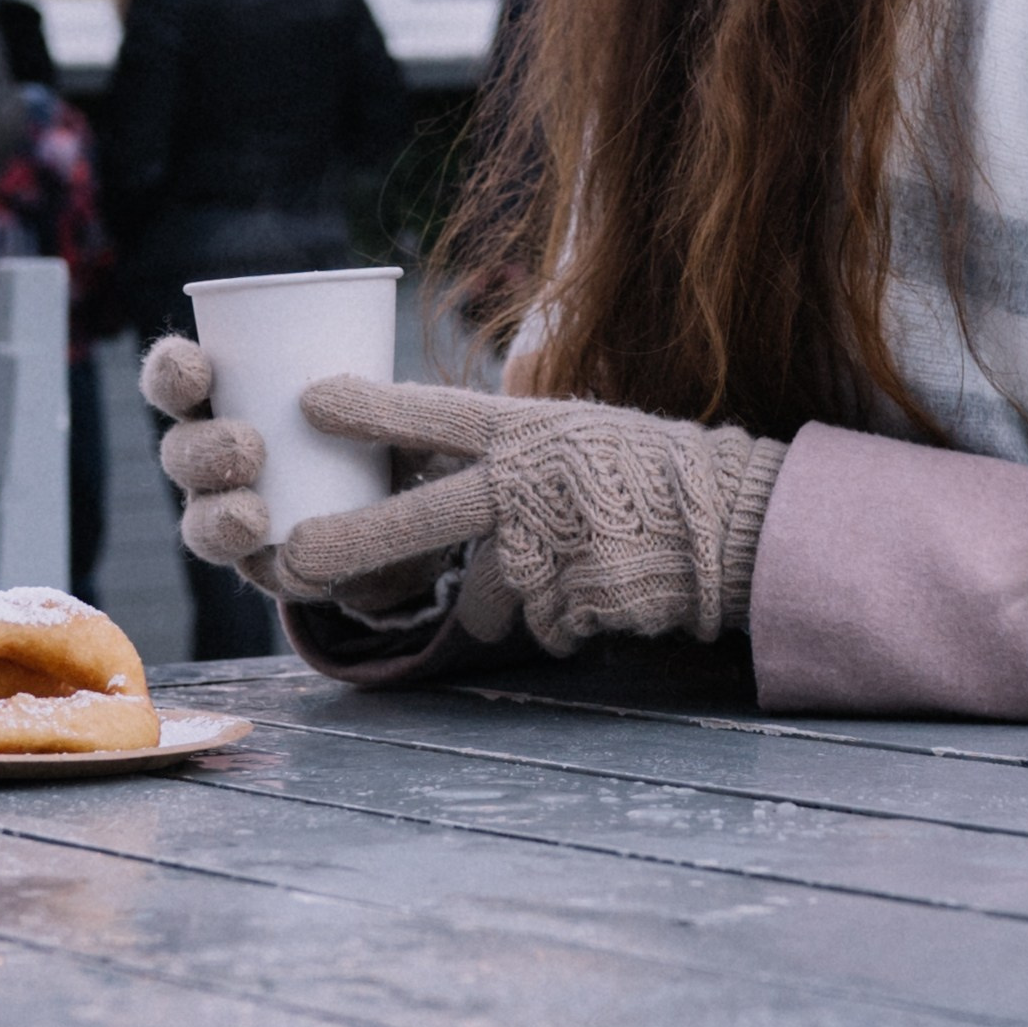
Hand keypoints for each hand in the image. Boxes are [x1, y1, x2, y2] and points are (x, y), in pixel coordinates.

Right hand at [138, 335, 470, 623]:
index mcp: (233, 399)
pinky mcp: (262, 566)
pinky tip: (272, 552)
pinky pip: (243, 567)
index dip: (172, 372)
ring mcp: (233, 514)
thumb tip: (338, 393)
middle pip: (181, 451)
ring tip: (252, 514)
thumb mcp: (409, 408)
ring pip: (199, 516)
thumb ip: (389, 399)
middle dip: (201, 450)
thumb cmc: (400, 438)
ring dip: (217, 514)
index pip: (183, 379)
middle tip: (248, 447)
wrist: (427, 523)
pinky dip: (251, 561)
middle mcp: (219, 457)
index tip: (197, 369)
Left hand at [280, 378, 787, 657]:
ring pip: (493, 593)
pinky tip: (609, 584)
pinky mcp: (577, 600)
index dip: (373, 409)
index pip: (439, 414)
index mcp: (532, 430)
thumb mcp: (573, 437)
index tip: (308, 401)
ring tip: (587, 557)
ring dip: (524, 591)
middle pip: (424, 518)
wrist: (734, 522)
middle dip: (354, 542)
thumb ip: (503, 457)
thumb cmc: (645, 474)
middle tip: (294, 559)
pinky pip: (541, 625)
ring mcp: (556, 545)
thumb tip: (418, 474)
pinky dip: (565, 616)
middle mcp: (536, 482)